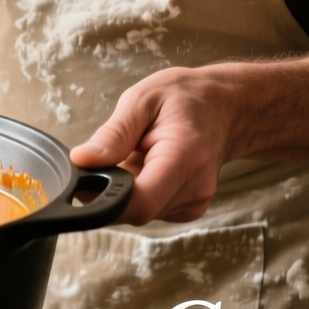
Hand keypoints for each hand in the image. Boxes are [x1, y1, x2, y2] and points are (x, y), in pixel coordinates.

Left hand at [71, 67, 242, 225]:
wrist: (227, 107)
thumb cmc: (187, 97)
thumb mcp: (142, 100)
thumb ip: (112, 134)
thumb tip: (81, 161)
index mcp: (184, 158)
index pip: (139, 204)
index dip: (104, 201)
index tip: (85, 182)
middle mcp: (194, 188)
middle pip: (134, 210)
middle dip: (112, 188)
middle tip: (116, 153)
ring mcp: (194, 203)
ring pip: (139, 211)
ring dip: (127, 188)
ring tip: (140, 154)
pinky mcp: (188, 209)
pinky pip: (150, 207)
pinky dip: (140, 190)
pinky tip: (150, 166)